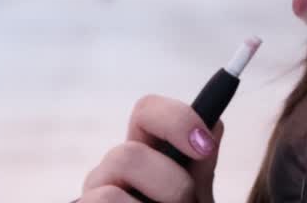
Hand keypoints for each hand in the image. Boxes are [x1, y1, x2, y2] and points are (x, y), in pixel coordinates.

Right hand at [79, 94, 223, 202]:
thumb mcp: (196, 200)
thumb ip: (200, 167)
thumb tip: (213, 123)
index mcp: (146, 155)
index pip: (147, 112)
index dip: (177, 120)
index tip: (204, 146)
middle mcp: (113, 172)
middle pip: (126, 153)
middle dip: (169, 184)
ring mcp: (93, 196)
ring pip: (110, 185)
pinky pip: (102, 201)